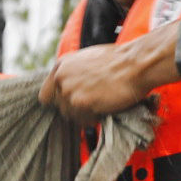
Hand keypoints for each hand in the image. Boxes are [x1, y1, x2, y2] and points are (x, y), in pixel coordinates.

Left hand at [40, 27, 179, 118]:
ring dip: (85, 114)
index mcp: (60, 65)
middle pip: (59, 108)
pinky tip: (105, 107)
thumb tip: (66, 88)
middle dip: (74, 108)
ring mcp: (70, 91)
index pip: (45, 96)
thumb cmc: (117, 61)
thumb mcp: (86, 59)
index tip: (70, 103)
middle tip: (92, 102)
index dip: (59, 102)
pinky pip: (83, 121)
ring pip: (71, 116)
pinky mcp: (81, 104)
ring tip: (101, 102)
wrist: (135, 64)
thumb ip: (71, 73)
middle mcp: (61, 78)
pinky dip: (94, 119)